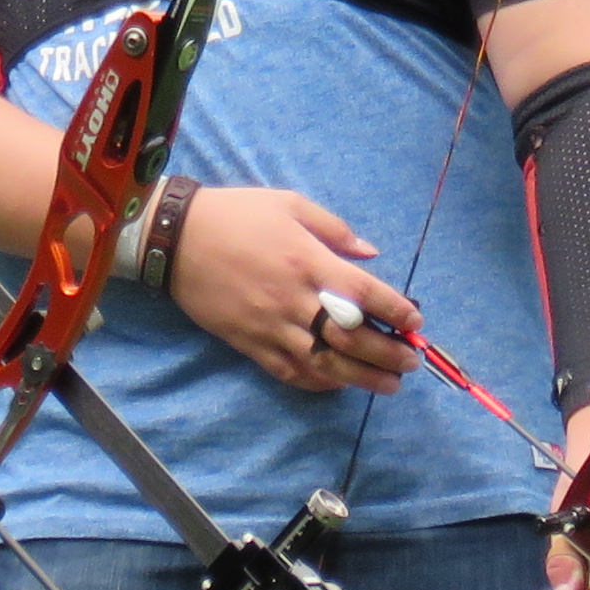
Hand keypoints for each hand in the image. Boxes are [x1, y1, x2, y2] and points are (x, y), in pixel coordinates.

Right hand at [167, 184, 417, 391]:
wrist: (175, 238)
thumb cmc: (237, 215)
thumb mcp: (290, 204)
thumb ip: (335, 230)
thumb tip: (371, 253)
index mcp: (308, 261)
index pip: (364, 293)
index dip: (396, 310)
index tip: (414, 322)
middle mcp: (294, 299)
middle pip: (351, 336)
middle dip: (387, 352)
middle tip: (411, 362)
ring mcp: (271, 326)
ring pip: (324, 362)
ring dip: (362, 378)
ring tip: (389, 384)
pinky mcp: (249, 343)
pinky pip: (290, 371)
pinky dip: (318, 382)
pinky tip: (339, 384)